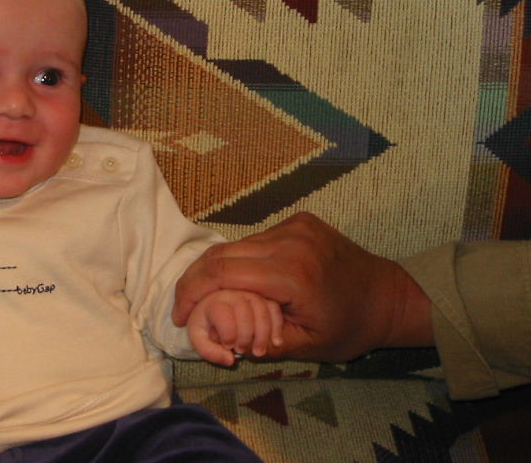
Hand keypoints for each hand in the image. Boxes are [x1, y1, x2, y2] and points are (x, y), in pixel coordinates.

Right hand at [173, 212, 432, 361]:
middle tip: (182, 307)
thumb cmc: (350, 326)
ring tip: (204, 296)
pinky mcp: (298, 221)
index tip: (179, 316)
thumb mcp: (306, 346)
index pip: (222, 272)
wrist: (388, 295)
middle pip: (221, 253)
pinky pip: (255, 239)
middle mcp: (289, 240)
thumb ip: (259, 339)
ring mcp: (294, 225)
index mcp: (292, 273)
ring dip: (216, 269)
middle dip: (194, 280)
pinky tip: (234, 280)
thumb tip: (220, 335)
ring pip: (237, 244)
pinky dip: (239, 259)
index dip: (191, 292)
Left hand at [188, 290, 282, 365]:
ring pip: (261, 307)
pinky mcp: (262, 298)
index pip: (221, 312)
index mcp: (212, 302)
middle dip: (245, 334)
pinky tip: (276, 343)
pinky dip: (277, 325)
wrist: (215, 319)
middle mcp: (230, 293)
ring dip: (263, 333)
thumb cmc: (207, 330)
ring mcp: (248, 294)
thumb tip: (230, 360)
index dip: (227, 332)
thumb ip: (211, 353)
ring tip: (260, 353)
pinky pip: (273, 307)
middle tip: (242, 351)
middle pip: (243, 309)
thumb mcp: (202, 343)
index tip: (228, 347)